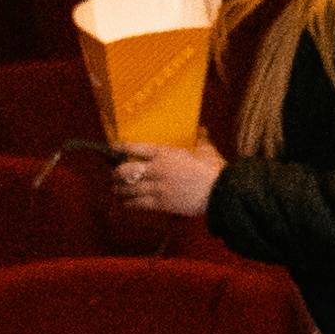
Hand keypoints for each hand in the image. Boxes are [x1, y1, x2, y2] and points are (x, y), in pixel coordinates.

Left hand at [109, 145, 223, 221]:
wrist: (221, 193)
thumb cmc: (214, 169)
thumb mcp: (206, 150)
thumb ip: (200, 140)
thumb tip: (202, 129)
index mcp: (165, 153)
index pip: (135, 148)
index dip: (121, 148)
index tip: (114, 148)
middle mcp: (156, 169)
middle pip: (126, 170)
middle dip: (117, 173)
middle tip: (114, 174)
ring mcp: (157, 188)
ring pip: (129, 189)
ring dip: (120, 190)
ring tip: (116, 190)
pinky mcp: (161, 204)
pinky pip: (138, 204)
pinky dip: (130, 204)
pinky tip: (126, 204)